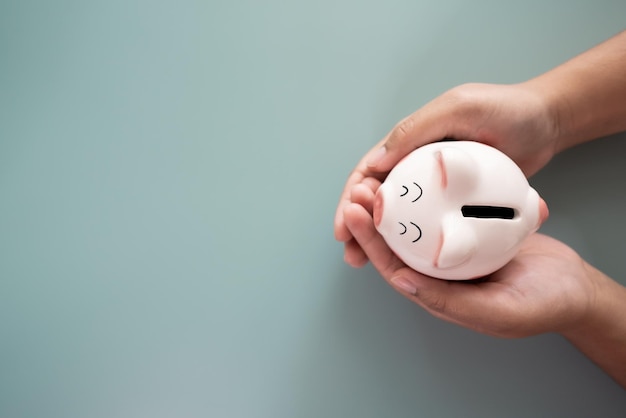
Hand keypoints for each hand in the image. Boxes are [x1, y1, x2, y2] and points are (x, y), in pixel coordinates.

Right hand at [334, 82, 560, 266]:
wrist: (547, 123)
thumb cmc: (505, 109)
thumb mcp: (458, 109)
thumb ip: (416, 131)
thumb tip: (375, 165)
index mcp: (407, 141)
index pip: (368, 172)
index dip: (351, 200)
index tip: (344, 227)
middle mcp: (415, 163)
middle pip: (377, 198)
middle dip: (359, 226)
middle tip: (352, 255)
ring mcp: (435, 184)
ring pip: (401, 215)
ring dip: (383, 239)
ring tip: (373, 266)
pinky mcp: (457, 199)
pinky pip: (432, 222)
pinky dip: (418, 241)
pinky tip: (416, 260)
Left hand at [342, 183, 595, 337]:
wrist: (576, 288)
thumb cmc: (541, 306)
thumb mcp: (497, 310)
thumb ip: (450, 302)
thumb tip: (402, 282)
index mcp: (438, 291)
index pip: (393, 264)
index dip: (370, 239)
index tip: (355, 211)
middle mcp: (441, 270)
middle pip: (399, 240)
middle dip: (375, 214)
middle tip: (361, 187)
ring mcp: (457, 247)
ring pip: (419, 221)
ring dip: (400, 199)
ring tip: (384, 173)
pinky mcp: (474, 230)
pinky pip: (446, 208)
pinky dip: (432, 192)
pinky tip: (422, 170)